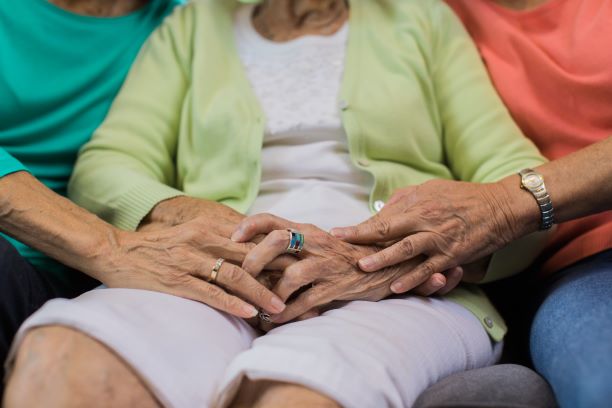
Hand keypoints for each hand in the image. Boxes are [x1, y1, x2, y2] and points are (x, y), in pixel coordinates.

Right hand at [101, 203, 289, 318]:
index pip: (252, 240)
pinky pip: (209, 292)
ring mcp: (190, 260)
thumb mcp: (190, 235)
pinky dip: (232, 303)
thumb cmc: (157, 247)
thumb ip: (218, 239)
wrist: (115, 252)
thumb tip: (249, 250)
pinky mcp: (176, 280)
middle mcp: (203, 240)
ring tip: (280, 307)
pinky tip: (248, 313)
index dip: (278, 253)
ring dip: (260, 293)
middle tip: (302, 287)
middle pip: (250, 257)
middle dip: (278, 273)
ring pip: (234, 276)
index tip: (300, 264)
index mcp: (209, 228)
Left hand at [232, 213, 441, 323]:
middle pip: (276, 241)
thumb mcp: (316, 242)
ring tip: (259, 305)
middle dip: (253, 260)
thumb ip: (291, 244)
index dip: (249, 225)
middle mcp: (315, 242)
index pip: (272, 219)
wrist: (383, 265)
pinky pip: (305, 302)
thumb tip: (252, 250)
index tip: (231, 239)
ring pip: (290, 276)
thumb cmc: (341, 255)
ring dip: (270, 293)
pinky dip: (287, 314)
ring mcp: (326, 265)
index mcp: (307, 229)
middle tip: (242, 277)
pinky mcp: (335, 287)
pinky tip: (276, 320)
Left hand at [330, 179, 523, 292]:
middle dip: (362, 240)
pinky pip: (427, 269)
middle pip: (387, 231)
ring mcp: (438, 239)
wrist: (500, 207)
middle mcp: (424, 220)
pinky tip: (394, 287)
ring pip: (404, 251)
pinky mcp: (451, 255)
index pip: (382, 217)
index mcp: (417, 204)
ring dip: (382, 261)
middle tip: (341, 248)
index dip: (359, 227)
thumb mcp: (431, 189)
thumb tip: (381, 210)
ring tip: (363, 268)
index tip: (338, 233)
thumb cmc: (463, 196)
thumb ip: (404, 199)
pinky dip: (411, 279)